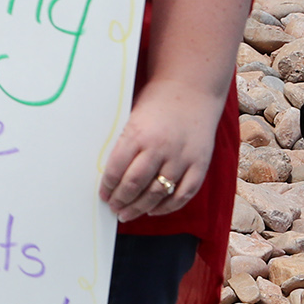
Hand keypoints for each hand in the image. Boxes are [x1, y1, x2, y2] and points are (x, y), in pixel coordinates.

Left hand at [100, 77, 222, 221]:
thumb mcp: (132, 118)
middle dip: (121, 201)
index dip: (108, 186)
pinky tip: (154, 211)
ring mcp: (181, 158)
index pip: (116, 169)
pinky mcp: (200, 164)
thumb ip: (124, 144)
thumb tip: (109, 173)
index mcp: (137, 135)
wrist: (191, 90)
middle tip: (114, 208)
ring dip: (140, 208)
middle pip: (135, 184)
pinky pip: (184, 194)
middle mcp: (159, 148)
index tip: (103, 195)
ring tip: (128, 214)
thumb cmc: (156, 103)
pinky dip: (168, 206)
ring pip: (158, 193)